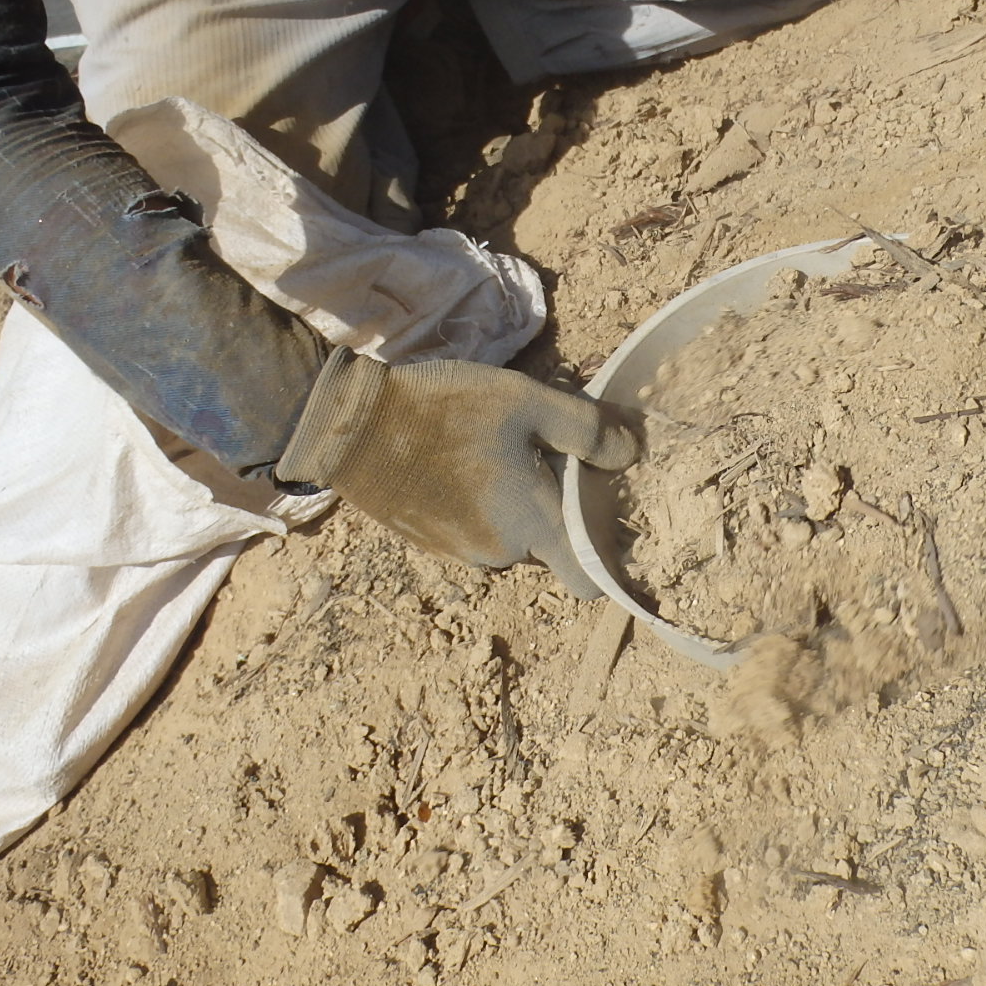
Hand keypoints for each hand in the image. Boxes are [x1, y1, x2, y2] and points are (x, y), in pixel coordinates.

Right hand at [275, 349, 638, 597]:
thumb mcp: (528, 402)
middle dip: (558, 509)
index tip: (609, 517)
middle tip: (550, 452)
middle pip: (551, 546)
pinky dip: (485, 503)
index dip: (606, 560)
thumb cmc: (448, 411)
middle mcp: (501, 554)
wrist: (354, 425)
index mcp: (534, 527)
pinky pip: (477, 528)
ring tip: (506, 447)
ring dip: (519, 503)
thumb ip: (587, 431)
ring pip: (513, 535)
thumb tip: (631, 454)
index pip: (588, 582)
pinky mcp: (430, 540)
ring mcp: (460, 552)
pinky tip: (470, 457)